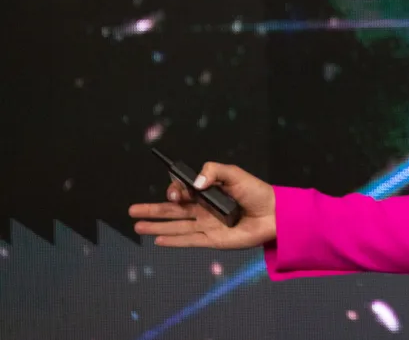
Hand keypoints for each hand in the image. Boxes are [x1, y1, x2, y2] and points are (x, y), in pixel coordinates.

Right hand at [128, 162, 276, 249]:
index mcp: (207, 193)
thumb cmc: (256, 192)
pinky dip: (173, 241)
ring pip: (175, 226)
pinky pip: (188, 241)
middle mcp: (203, 209)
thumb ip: (213, 171)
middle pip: (172, 210)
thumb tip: (194, 183)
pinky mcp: (211, 240)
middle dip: (152, 210)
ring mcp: (206, 225)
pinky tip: (158, 240)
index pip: (182, 192)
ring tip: (137, 226)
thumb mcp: (235, 174)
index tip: (176, 192)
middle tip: (131, 211)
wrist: (274, 214)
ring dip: (156, 227)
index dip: (174, 190)